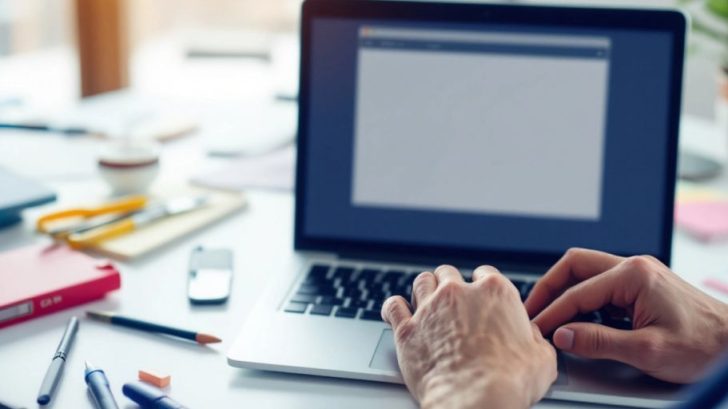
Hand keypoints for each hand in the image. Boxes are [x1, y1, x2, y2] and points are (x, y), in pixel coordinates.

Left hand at [382, 265, 556, 408]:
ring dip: (424, 289)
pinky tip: (396, 311)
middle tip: (453, 301)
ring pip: (421, 282)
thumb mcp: (542, 358)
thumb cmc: (510, 382)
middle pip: (449, 273)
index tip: (480, 295)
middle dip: (451, 285)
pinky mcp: (407, 329)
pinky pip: (393, 305)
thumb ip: (534, 339)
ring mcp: (430, 308)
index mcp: (495, 292)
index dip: (482, 286)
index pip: (486, 274)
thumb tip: (531, 337)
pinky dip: (394, 307)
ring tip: (426, 300)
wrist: (475, 401)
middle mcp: (460, 293)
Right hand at [525, 248, 727, 382]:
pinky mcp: (642, 284)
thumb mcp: (648, 350)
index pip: (578, 292)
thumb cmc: (703, 346)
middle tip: (530, 310)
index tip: (535, 329)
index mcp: (634, 275)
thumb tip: (562, 335)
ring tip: (547, 313)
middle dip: (548, 287)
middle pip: (575, 265)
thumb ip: (599, 342)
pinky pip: (601, 283)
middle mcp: (634, 266)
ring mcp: (639, 273)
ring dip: (564, 290)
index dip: (552, 312)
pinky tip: (576, 316)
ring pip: (586, 271)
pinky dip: (582, 297)